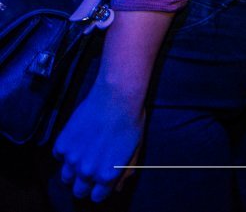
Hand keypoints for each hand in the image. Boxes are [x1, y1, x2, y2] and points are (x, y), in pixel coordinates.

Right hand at [53, 83, 143, 202]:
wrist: (116, 98)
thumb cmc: (130, 122)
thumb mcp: (135, 150)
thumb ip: (125, 172)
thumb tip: (117, 187)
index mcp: (107, 175)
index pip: (97, 197)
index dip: (100, 192)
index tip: (101, 185)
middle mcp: (87, 171)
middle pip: (79, 191)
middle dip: (85, 186)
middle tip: (90, 174)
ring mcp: (72, 159)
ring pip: (66, 178)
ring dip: (73, 173)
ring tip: (82, 160)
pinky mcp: (61, 144)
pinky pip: (58, 157)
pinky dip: (65, 154)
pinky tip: (76, 144)